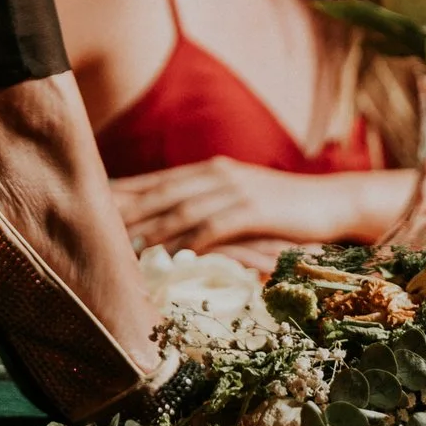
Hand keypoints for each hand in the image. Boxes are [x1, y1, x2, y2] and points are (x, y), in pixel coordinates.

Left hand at [110, 157, 348, 253]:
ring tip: (124, 247)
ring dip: (151, 228)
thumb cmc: (284, 208)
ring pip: (181, 209)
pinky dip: (189, 240)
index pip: (156, 181)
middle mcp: (217, 174)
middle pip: (161, 192)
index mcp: (210, 170)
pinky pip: (213, 226)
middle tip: (95, 228)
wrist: (332, 203)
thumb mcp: (241, 198)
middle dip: (126, 210)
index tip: (93, 205)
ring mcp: (235, 190)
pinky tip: (171, 256)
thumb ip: (208, 204)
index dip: (124, 193)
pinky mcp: (254, 209)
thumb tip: (172, 221)